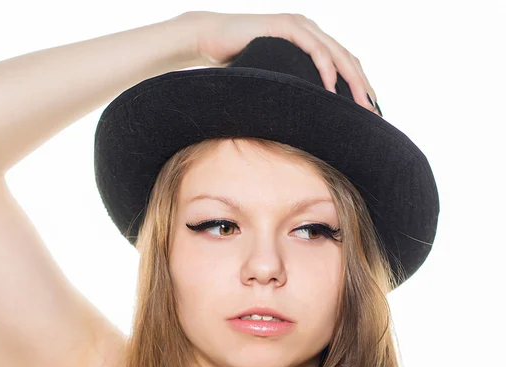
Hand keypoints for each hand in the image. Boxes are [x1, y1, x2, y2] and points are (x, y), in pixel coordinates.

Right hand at [181, 11, 378, 114]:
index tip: (370, 111)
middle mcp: (311, 30)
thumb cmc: (236, 62)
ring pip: (337, 54)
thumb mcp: (270, 79)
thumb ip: (288, 90)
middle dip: (364, 88)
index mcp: (311, 41)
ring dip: (353, 82)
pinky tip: (333, 90)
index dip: (359, 87)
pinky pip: (314, 49)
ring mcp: (300, 26)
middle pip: (348, 60)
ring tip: (362, 105)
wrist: (210, 39)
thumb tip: (297, 120)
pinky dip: (326, 69)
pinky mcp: (287, 27)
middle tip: (375, 113)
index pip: (344, 65)